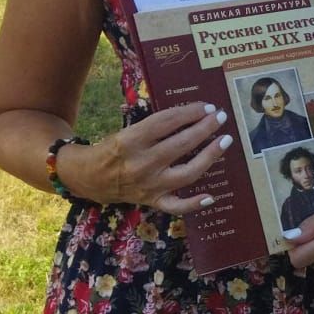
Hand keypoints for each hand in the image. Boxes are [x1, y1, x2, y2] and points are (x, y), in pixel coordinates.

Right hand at [65, 102, 232, 214]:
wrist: (89, 177)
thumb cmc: (114, 149)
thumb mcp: (129, 131)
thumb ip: (156, 126)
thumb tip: (193, 115)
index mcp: (131, 141)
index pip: (167, 122)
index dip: (190, 113)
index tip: (208, 107)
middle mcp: (141, 163)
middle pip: (181, 144)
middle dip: (205, 128)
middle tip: (221, 117)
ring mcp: (149, 185)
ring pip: (187, 172)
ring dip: (209, 156)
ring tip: (225, 140)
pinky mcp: (152, 201)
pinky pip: (176, 206)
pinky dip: (194, 204)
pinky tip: (211, 197)